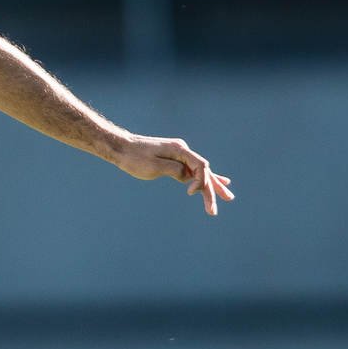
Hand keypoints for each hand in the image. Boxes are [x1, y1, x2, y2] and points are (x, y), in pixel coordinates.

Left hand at [110, 134, 234, 215]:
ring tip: (227, 196)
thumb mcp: (154, 167)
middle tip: (227, 200)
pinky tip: (215, 182)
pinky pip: (191, 171)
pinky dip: (201, 179)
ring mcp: (179, 155)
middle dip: (213, 187)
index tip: (190, 193)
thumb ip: (174, 171)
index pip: (201, 166)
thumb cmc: (134, 158)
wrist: (120, 148)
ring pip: (199, 172)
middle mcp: (182, 150)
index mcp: (180, 150)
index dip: (201, 181)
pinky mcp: (173, 160)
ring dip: (211, 185)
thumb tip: (187, 176)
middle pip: (203, 171)